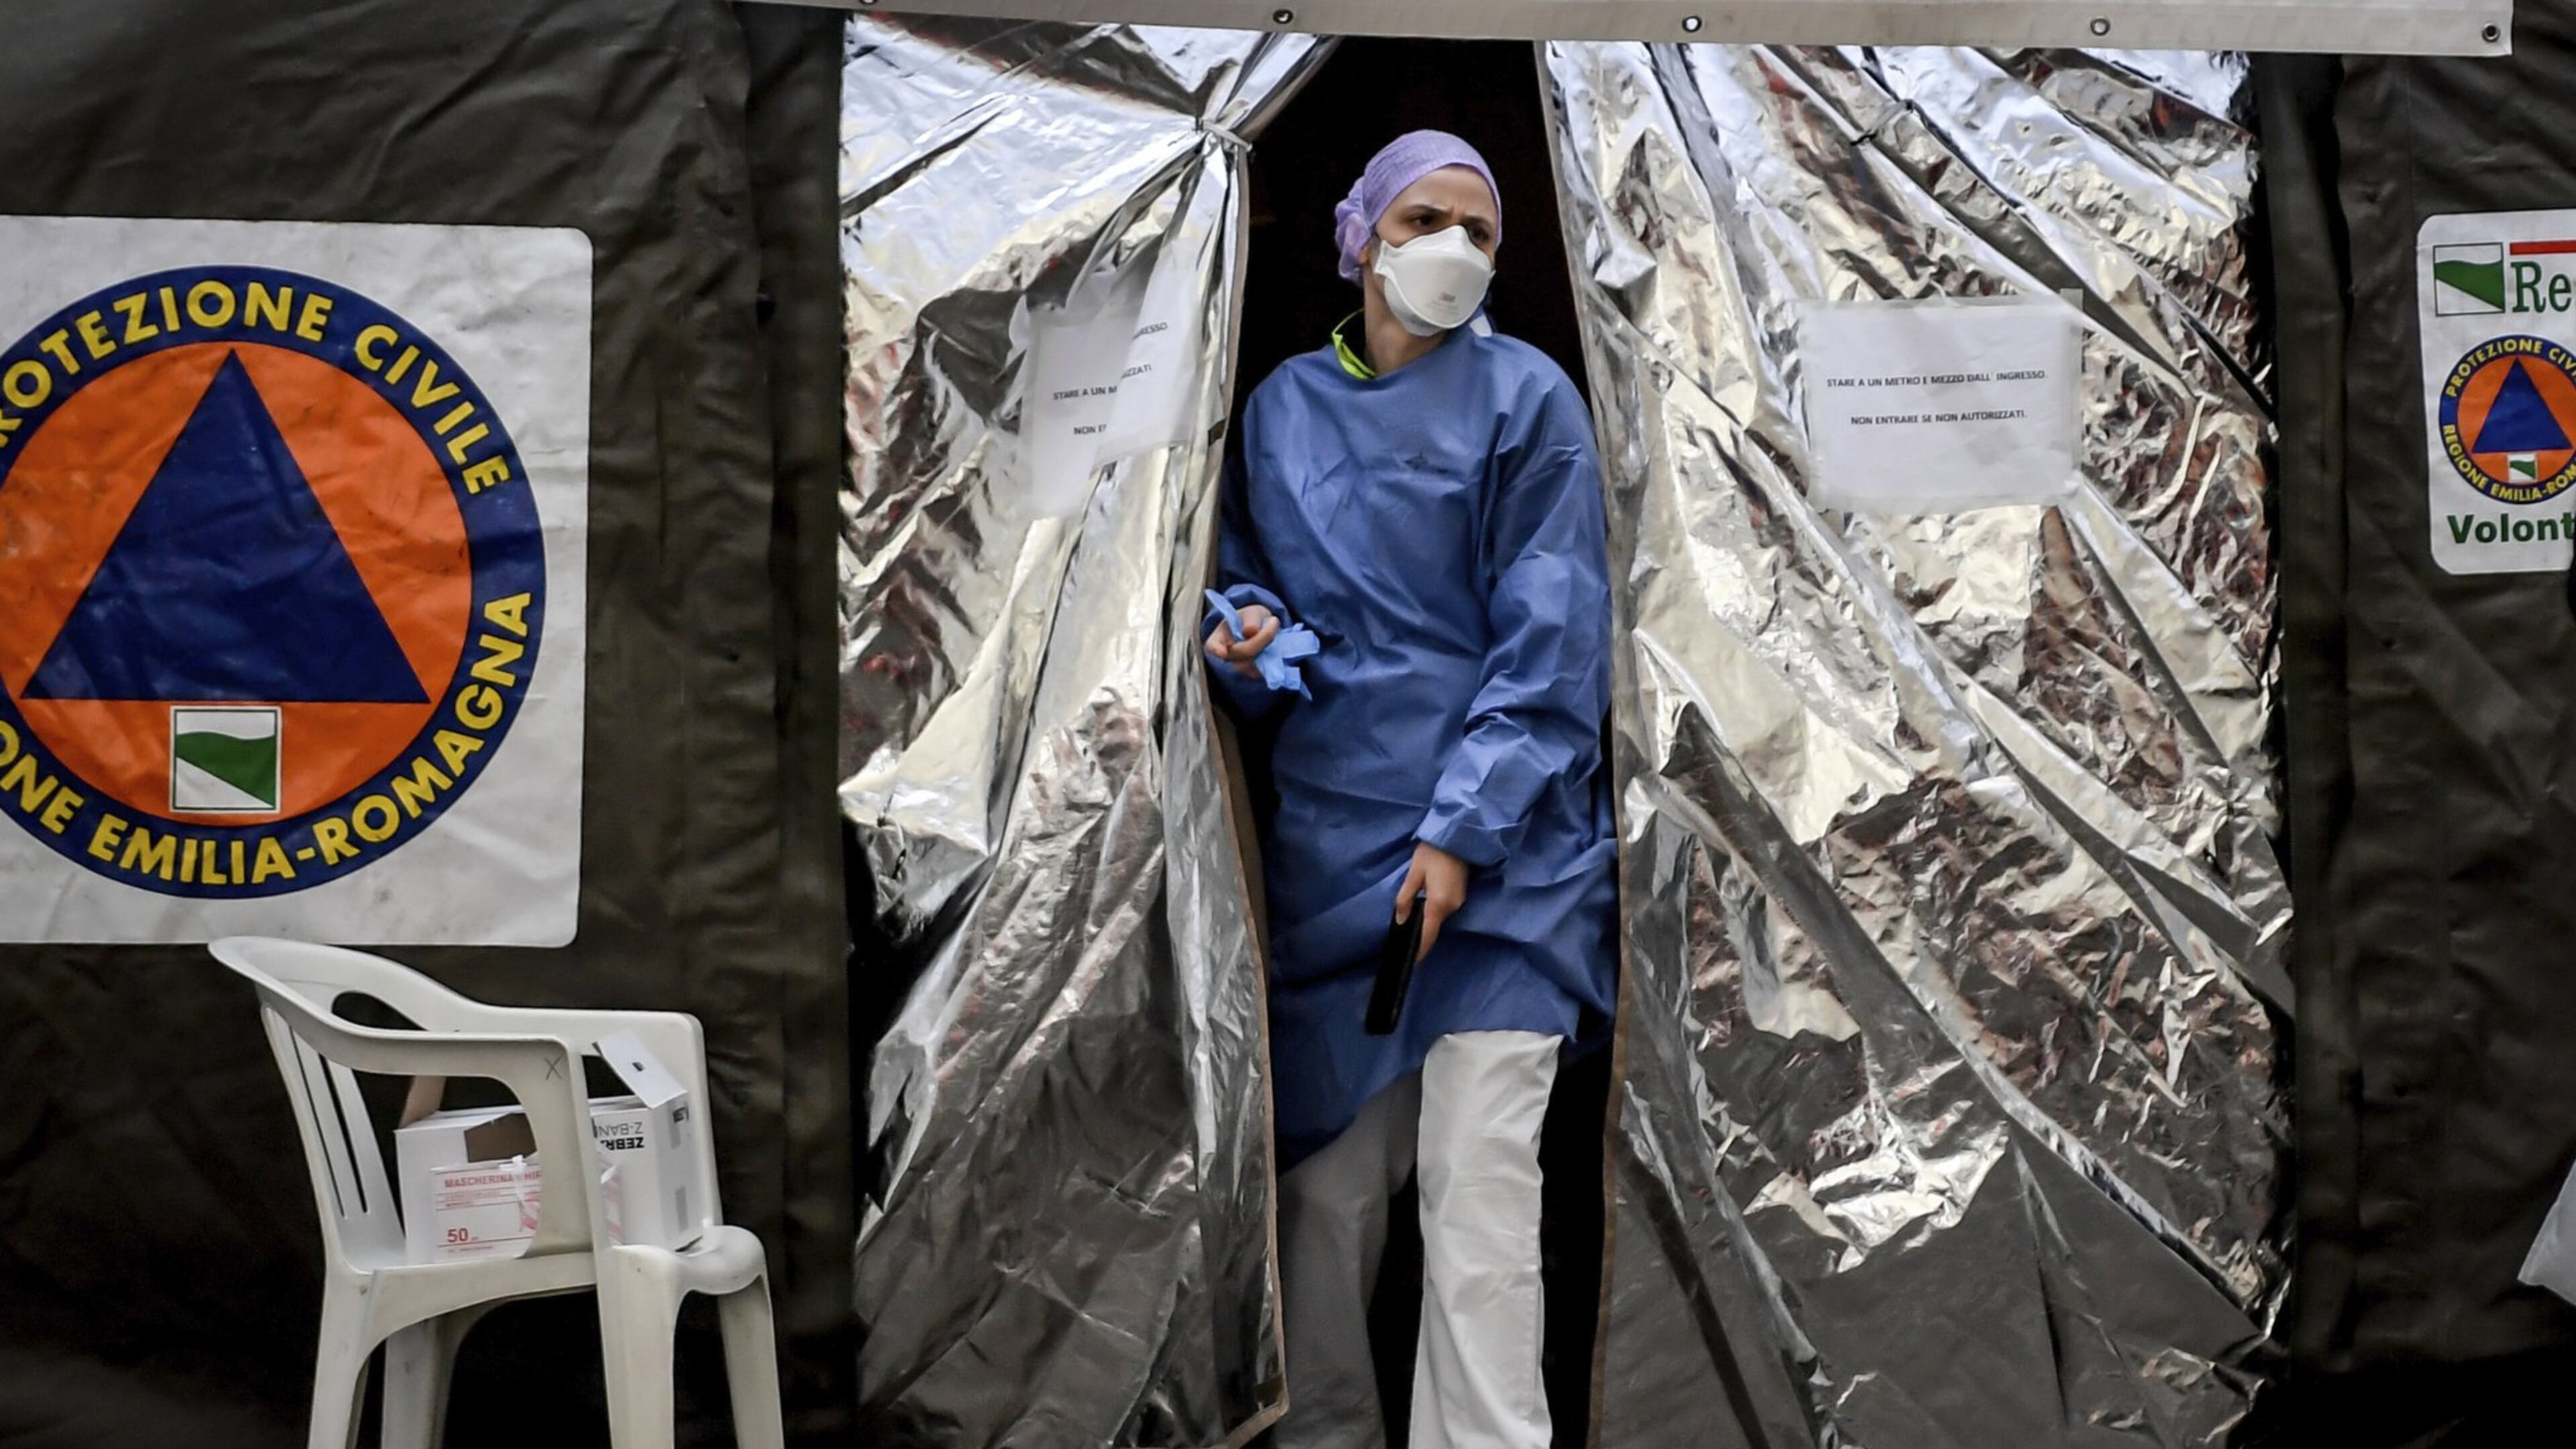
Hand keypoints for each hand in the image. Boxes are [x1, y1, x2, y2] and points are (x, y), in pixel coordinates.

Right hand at [1205, 603, 1278, 678]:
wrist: (1262, 631)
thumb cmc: (1251, 620)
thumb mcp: (1251, 613)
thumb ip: (1251, 619)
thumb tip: (1251, 631)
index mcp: (1218, 639)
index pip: (1212, 647)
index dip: (1217, 650)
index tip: (1222, 653)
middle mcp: (1226, 657)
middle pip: (1242, 652)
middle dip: (1261, 638)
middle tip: (1274, 622)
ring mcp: (1239, 667)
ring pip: (1255, 663)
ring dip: (1268, 646)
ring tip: (1273, 630)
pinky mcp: (1254, 674)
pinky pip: (1265, 669)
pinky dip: (1273, 657)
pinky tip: (1273, 645)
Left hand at [1395, 842, 1468, 962]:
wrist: (1457, 837)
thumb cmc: (1432, 853)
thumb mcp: (1414, 874)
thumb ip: (1406, 898)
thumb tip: (1401, 920)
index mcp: (1439, 903)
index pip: (1428, 934)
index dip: (1420, 949)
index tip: (1413, 961)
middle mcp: (1452, 907)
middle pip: (1433, 925)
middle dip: (1420, 930)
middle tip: (1404, 932)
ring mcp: (1459, 901)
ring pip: (1439, 917)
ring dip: (1427, 918)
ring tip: (1412, 915)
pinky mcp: (1462, 895)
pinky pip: (1445, 908)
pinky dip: (1434, 909)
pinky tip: (1425, 902)